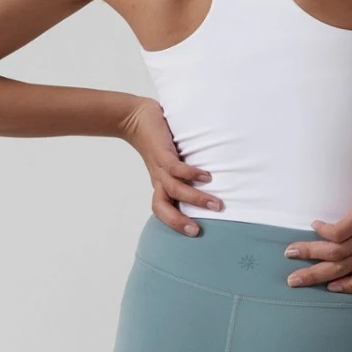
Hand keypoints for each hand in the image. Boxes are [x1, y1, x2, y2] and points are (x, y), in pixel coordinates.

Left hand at [118, 97, 222, 235]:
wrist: (135, 118)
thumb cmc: (156, 140)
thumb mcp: (169, 160)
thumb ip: (184, 170)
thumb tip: (211, 179)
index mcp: (160, 184)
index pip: (162, 210)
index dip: (175, 224)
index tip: (195, 233)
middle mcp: (159, 179)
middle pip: (162, 208)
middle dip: (179, 221)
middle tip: (198, 231)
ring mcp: (159, 167)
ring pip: (175, 190)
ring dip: (196, 199)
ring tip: (216, 205)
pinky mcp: (162, 152)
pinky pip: (176, 168)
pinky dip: (191, 174)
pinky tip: (207, 177)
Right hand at [284, 158, 351, 292]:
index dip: (351, 287)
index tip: (331, 287)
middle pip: (342, 269)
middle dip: (315, 276)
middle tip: (293, 281)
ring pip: (335, 252)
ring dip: (310, 253)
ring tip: (291, 252)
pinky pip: (337, 232)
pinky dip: (323, 231)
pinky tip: (314, 225)